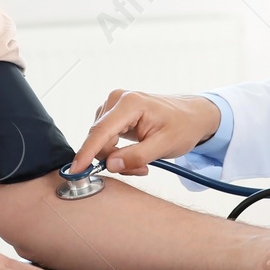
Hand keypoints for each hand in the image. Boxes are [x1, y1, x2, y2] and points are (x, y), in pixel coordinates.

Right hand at [67, 90, 221, 175]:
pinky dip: (118, 152)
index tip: (76, 170)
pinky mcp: (114, 115)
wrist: (193, 116)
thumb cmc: (183, 126)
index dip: (86, 152)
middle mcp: (117, 100)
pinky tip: (136, 154)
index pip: (100, 131)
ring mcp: (114, 106)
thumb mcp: (164, 146)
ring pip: (101, 142)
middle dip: (115, 159)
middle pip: (99, 139)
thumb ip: (136, 157)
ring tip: (142, 161)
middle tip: (140, 169)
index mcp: (130, 103)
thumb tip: (110, 165)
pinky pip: (106, 139)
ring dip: (118, 157)